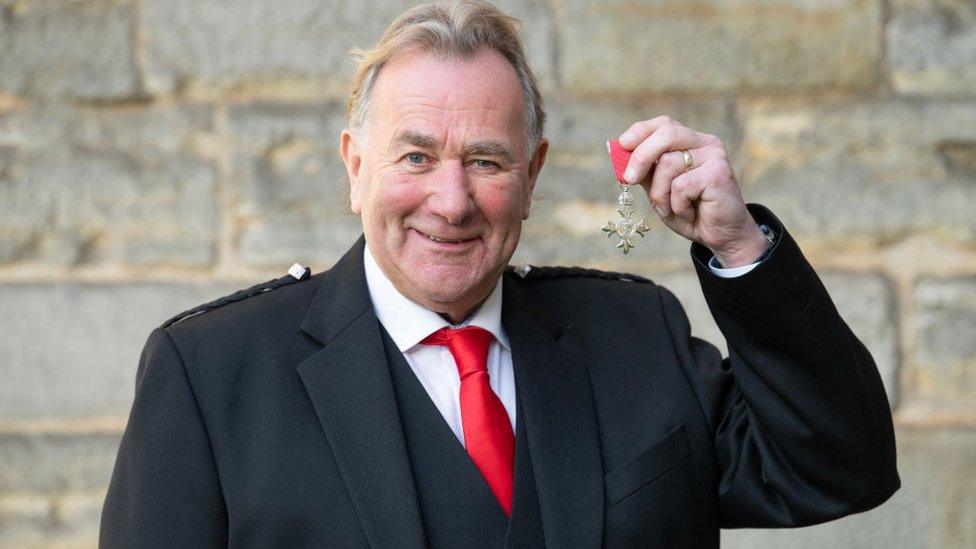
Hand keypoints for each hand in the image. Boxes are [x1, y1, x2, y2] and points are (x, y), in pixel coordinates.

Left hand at [617, 116, 769, 267]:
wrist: (721, 236)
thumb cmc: (690, 211)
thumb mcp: (659, 190)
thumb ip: (644, 171)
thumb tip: (618, 154)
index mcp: (691, 142)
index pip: (664, 124)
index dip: (641, 131)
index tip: (622, 144)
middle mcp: (705, 143)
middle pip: (666, 134)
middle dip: (641, 156)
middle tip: (628, 179)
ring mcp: (714, 155)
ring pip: (668, 164)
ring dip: (661, 194)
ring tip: (674, 209)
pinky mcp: (719, 172)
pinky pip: (681, 186)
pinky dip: (677, 205)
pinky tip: (691, 213)